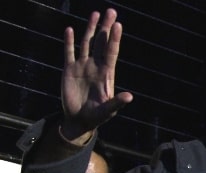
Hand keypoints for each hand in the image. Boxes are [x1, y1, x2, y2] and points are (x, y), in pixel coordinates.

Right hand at [60, 9, 132, 142]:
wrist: (79, 120)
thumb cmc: (97, 117)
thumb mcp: (108, 111)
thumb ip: (117, 102)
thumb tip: (130, 96)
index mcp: (106, 75)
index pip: (111, 53)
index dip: (115, 39)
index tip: (119, 25)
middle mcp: (95, 67)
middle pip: (101, 43)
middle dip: (106, 28)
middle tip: (111, 11)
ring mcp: (82, 67)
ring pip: (87, 43)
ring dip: (91, 29)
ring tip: (96, 14)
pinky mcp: (69, 70)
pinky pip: (69, 52)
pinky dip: (69, 41)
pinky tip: (71, 29)